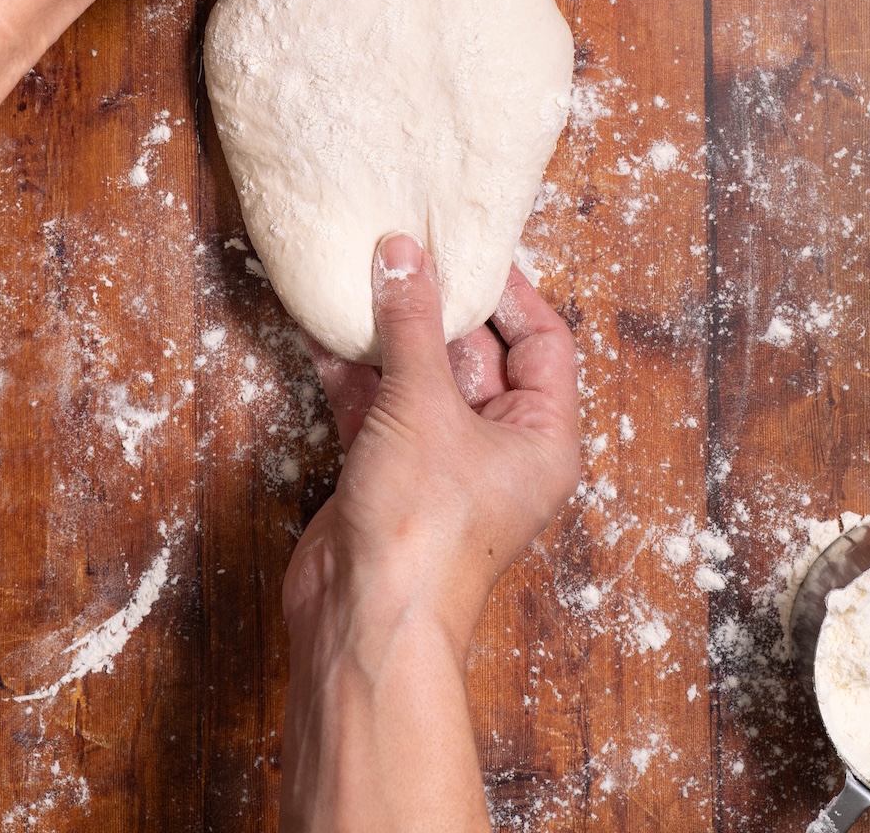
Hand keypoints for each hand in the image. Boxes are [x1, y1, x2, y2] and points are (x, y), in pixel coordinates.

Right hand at [278, 236, 579, 832]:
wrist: (366, 623)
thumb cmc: (423, 531)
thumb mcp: (423, 406)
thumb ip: (413, 324)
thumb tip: (403, 254)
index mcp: (542, 436)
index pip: (544, 341)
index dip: (510, 290)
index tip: (469, 246)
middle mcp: (498, 447)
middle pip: (478, 353)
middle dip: (439, 303)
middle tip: (405, 247)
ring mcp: (441, 461)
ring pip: (421, 377)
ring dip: (390, 332)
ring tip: (362, 273)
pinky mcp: (389, 473)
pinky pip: (377, 405)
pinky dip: (354, 370)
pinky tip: (325, 328)